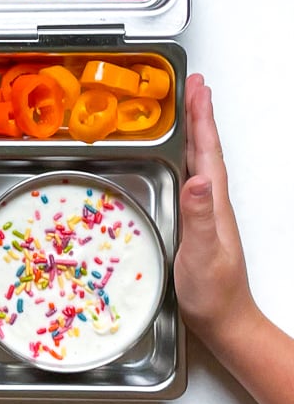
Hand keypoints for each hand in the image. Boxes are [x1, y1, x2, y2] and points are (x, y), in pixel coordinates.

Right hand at [173, 74, 258, 346]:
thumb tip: (199, 179)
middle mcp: (212, 200)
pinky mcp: (196, 219)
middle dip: (199, 114)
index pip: (208, 151)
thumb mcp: (201, 254)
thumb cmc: (211, 291)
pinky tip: (180, 155)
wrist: (224, 319)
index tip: (196, 89)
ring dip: (195, 130)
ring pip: (200, 159)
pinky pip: (190, 175)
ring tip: (188, 107)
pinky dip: (187, 155)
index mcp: (213, 202)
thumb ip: (199, 216)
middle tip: (192, 84)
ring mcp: (205, 209)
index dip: (202, 119)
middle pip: (206, 148)